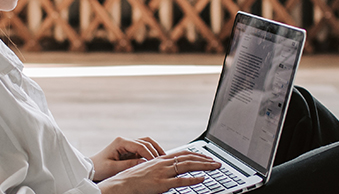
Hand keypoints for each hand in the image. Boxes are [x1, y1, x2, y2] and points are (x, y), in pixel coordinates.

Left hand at [91, 137, 165, 180]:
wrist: (91, 168)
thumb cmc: (99, 168)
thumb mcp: (113, 168)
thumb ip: (129, 165)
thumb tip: (144, 163)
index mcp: (120, 142)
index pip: (140, 146)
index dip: (150, 153)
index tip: (156, 162)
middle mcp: (125, 141)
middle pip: (146, 142)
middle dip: (155, 151)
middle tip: (163, 160)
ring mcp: (128, 144)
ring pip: (146, 143)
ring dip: (155, 149)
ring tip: (163, 158)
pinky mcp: (129, 149)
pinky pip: (143, 148)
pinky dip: (151, 152)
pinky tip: (156, 159)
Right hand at [97, 151, 221, 193]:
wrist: (121, 184)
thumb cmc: (133, 179)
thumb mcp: (149, 170)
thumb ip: (161, 169)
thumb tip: (173, 171)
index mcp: (161, 160)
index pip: (183, 154)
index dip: (197, 154)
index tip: (208, 157)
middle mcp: (163, 164)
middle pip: (189, 158)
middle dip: (205, 160)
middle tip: (217, 162)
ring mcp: (163, 173)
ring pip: (187, 167)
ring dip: (204, 166)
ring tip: (215, 167)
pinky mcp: (161, 184)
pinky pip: (180, 181)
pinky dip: (193, 180)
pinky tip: (202, 179)